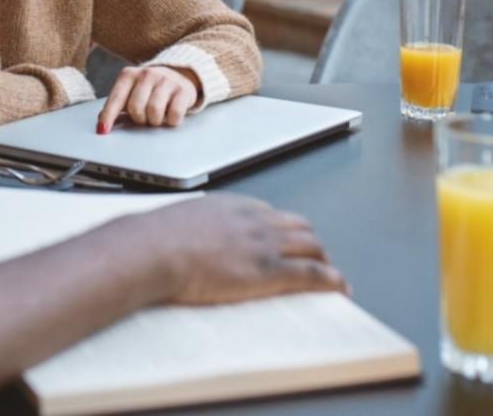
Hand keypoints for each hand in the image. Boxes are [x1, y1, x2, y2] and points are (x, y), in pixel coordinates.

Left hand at [96, 65, 198, 133]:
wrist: (178, 74)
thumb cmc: (148, 89)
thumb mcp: (130, 92)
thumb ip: (116, 106)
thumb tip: (102, 123)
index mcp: (128, 75)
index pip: (116, 98)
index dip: (109, 116)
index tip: (102, 130)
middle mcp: (146, 74)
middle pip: (135, 107)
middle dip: (138, 119)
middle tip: (143, 118)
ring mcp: (165, 80)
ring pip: (154, 111)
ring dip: (154, 121)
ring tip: (155, 116)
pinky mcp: (182, 90)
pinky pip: (174, 114)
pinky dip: (171, 121)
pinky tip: (169, 115)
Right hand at [133, 193, 346, 306]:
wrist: (152, 249)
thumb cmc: (152, 241)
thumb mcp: (174, 225)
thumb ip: (187, 230)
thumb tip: (175, 242)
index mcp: (230, 206)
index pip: (271, 214)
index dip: (284, 229)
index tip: (286, 240)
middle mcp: (254, 219)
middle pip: (299, 226)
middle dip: (311, 243)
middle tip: (316, 258)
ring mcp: (264, 244)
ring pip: (312, 246)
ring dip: (324, 260)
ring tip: (330, 275)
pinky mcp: (270, 271)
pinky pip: (313, 273)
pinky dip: (332, 279)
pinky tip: (341, 287)